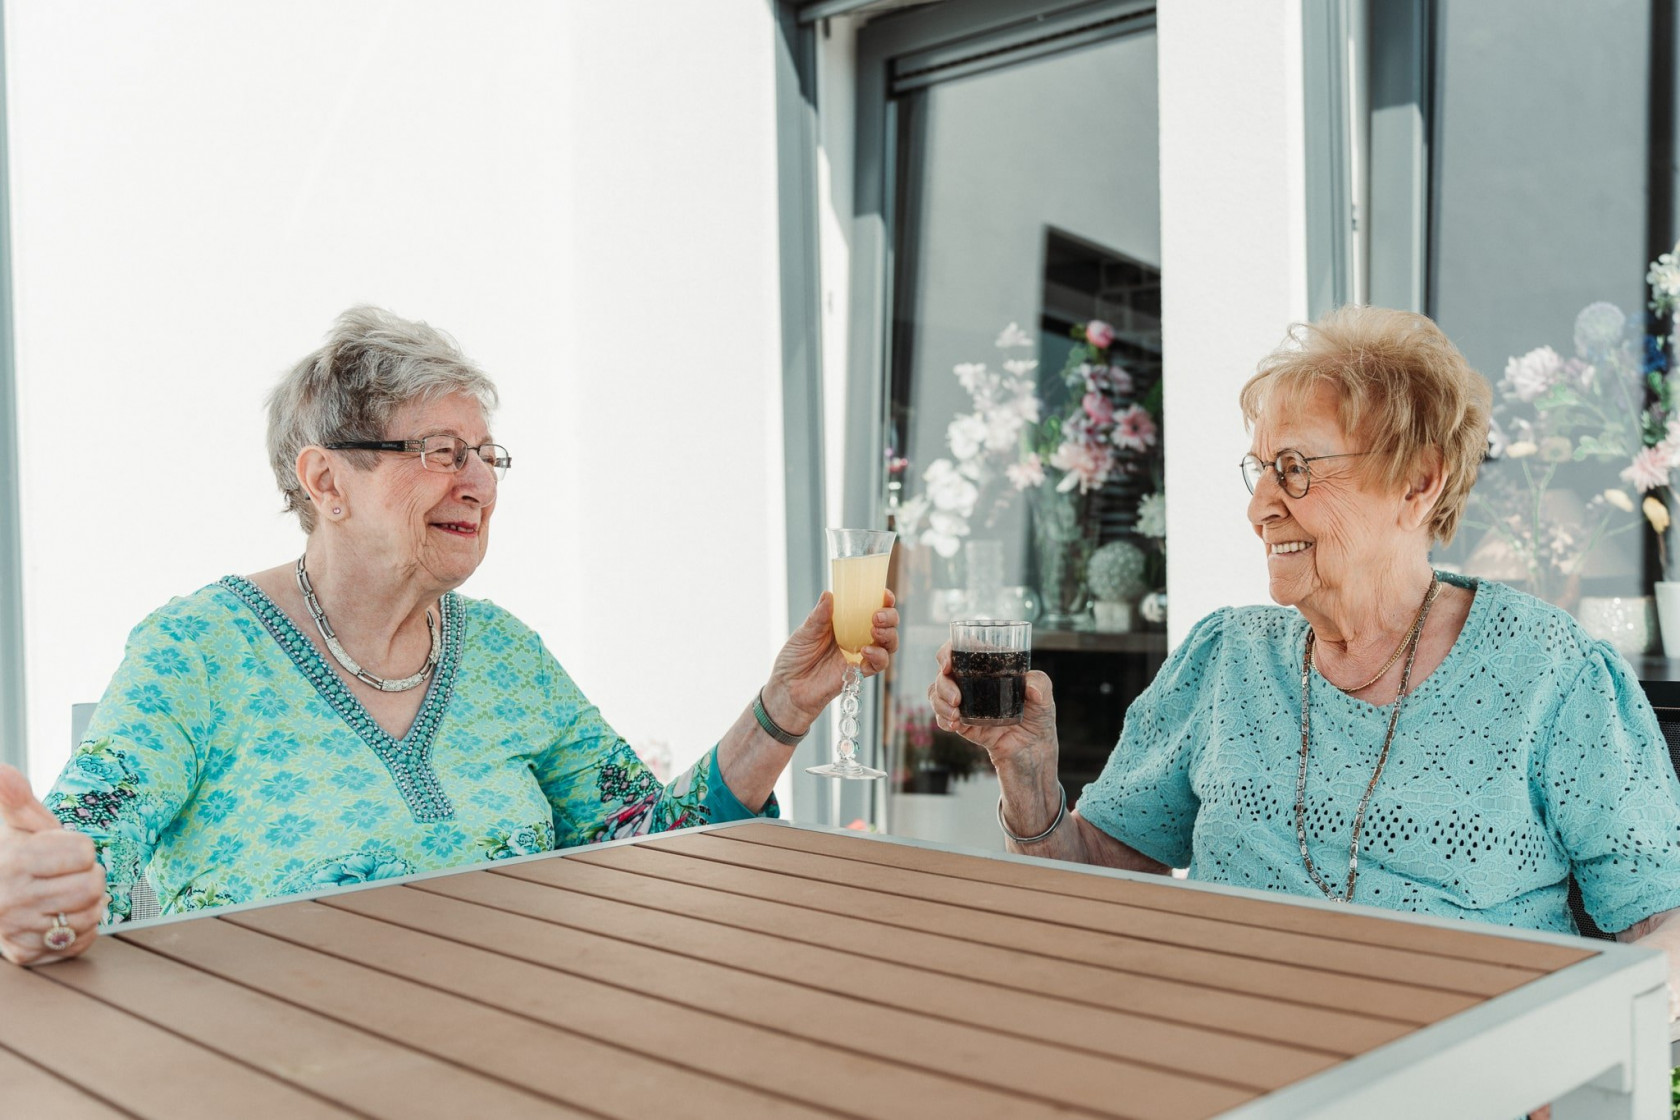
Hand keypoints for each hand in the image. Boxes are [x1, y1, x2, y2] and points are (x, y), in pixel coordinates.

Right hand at [0, 764, 105, 965]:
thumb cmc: (13, 854)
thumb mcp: (18, 824)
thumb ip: (15, 797)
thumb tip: (1, 768)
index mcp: (16, 860)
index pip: (86, 852)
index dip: (81, 849)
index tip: (65, 851)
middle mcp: (13, 898)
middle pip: (92, 886)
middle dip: (90, 876)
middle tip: (71, 874)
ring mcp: (17, 929)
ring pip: (90, 916)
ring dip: (88, 904)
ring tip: (67, 894)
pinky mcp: (25, 953)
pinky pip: (79, 942)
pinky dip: (80, 930)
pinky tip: (62, 917)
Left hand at [763, 591, 899, 733]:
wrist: (788, 688)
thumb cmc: (794, 658)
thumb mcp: (804, 633)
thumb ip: (819, 616)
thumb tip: (829, 594)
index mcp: (844, 622)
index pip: (869, 607)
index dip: (882, 600)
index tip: (884, 594)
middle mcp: (856, 637)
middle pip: (886, 624)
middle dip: (889, 617)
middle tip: (877, 617)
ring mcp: (859, 655)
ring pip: (888, 644)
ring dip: (889, 635)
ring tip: (875, 631)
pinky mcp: (859, 672)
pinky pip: (878, 664)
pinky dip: (878, 656)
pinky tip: (866, 651)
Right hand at [928, 642, 1058, 771]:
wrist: (1033, 749)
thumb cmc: (1038, 717)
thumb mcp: (1045, 697)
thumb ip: (1041, 684)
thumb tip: (1030, 687)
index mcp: (989, 669)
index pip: (962, 650)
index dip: (948, 652)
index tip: (947, 663)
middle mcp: (973, 683)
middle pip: (944, 673)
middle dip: (943, 683)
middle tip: (957, 698)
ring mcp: (966, 703)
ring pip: (937, 694)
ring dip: (940, 702)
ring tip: (956, 714)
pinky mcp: (963, 724)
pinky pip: (942, 718)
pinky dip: (943, 719)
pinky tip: (955, 724)